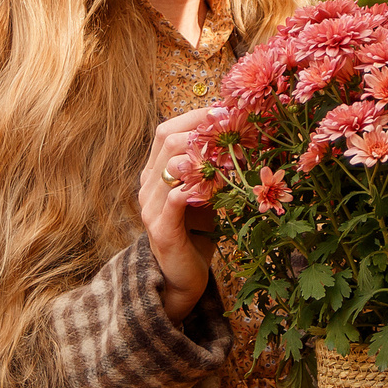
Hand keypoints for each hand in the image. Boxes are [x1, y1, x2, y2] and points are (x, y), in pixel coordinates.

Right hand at [136, 109, 217, 323]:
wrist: (182, 277)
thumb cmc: (196, 233)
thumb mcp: (204, 194)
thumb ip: (211, 169)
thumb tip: (239, 139)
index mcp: (155, 173)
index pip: (166, 130)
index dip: (194, 117)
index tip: (226, 110)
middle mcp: (147, 186)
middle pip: (167, 139)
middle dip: (203, 129)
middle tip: (235, 126)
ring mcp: (150, 208)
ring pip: (171, 165)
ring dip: (204, 154)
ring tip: (232, 150)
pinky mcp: (161, 231)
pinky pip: (174, 200)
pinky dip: (195, 187)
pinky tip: (215, 184)